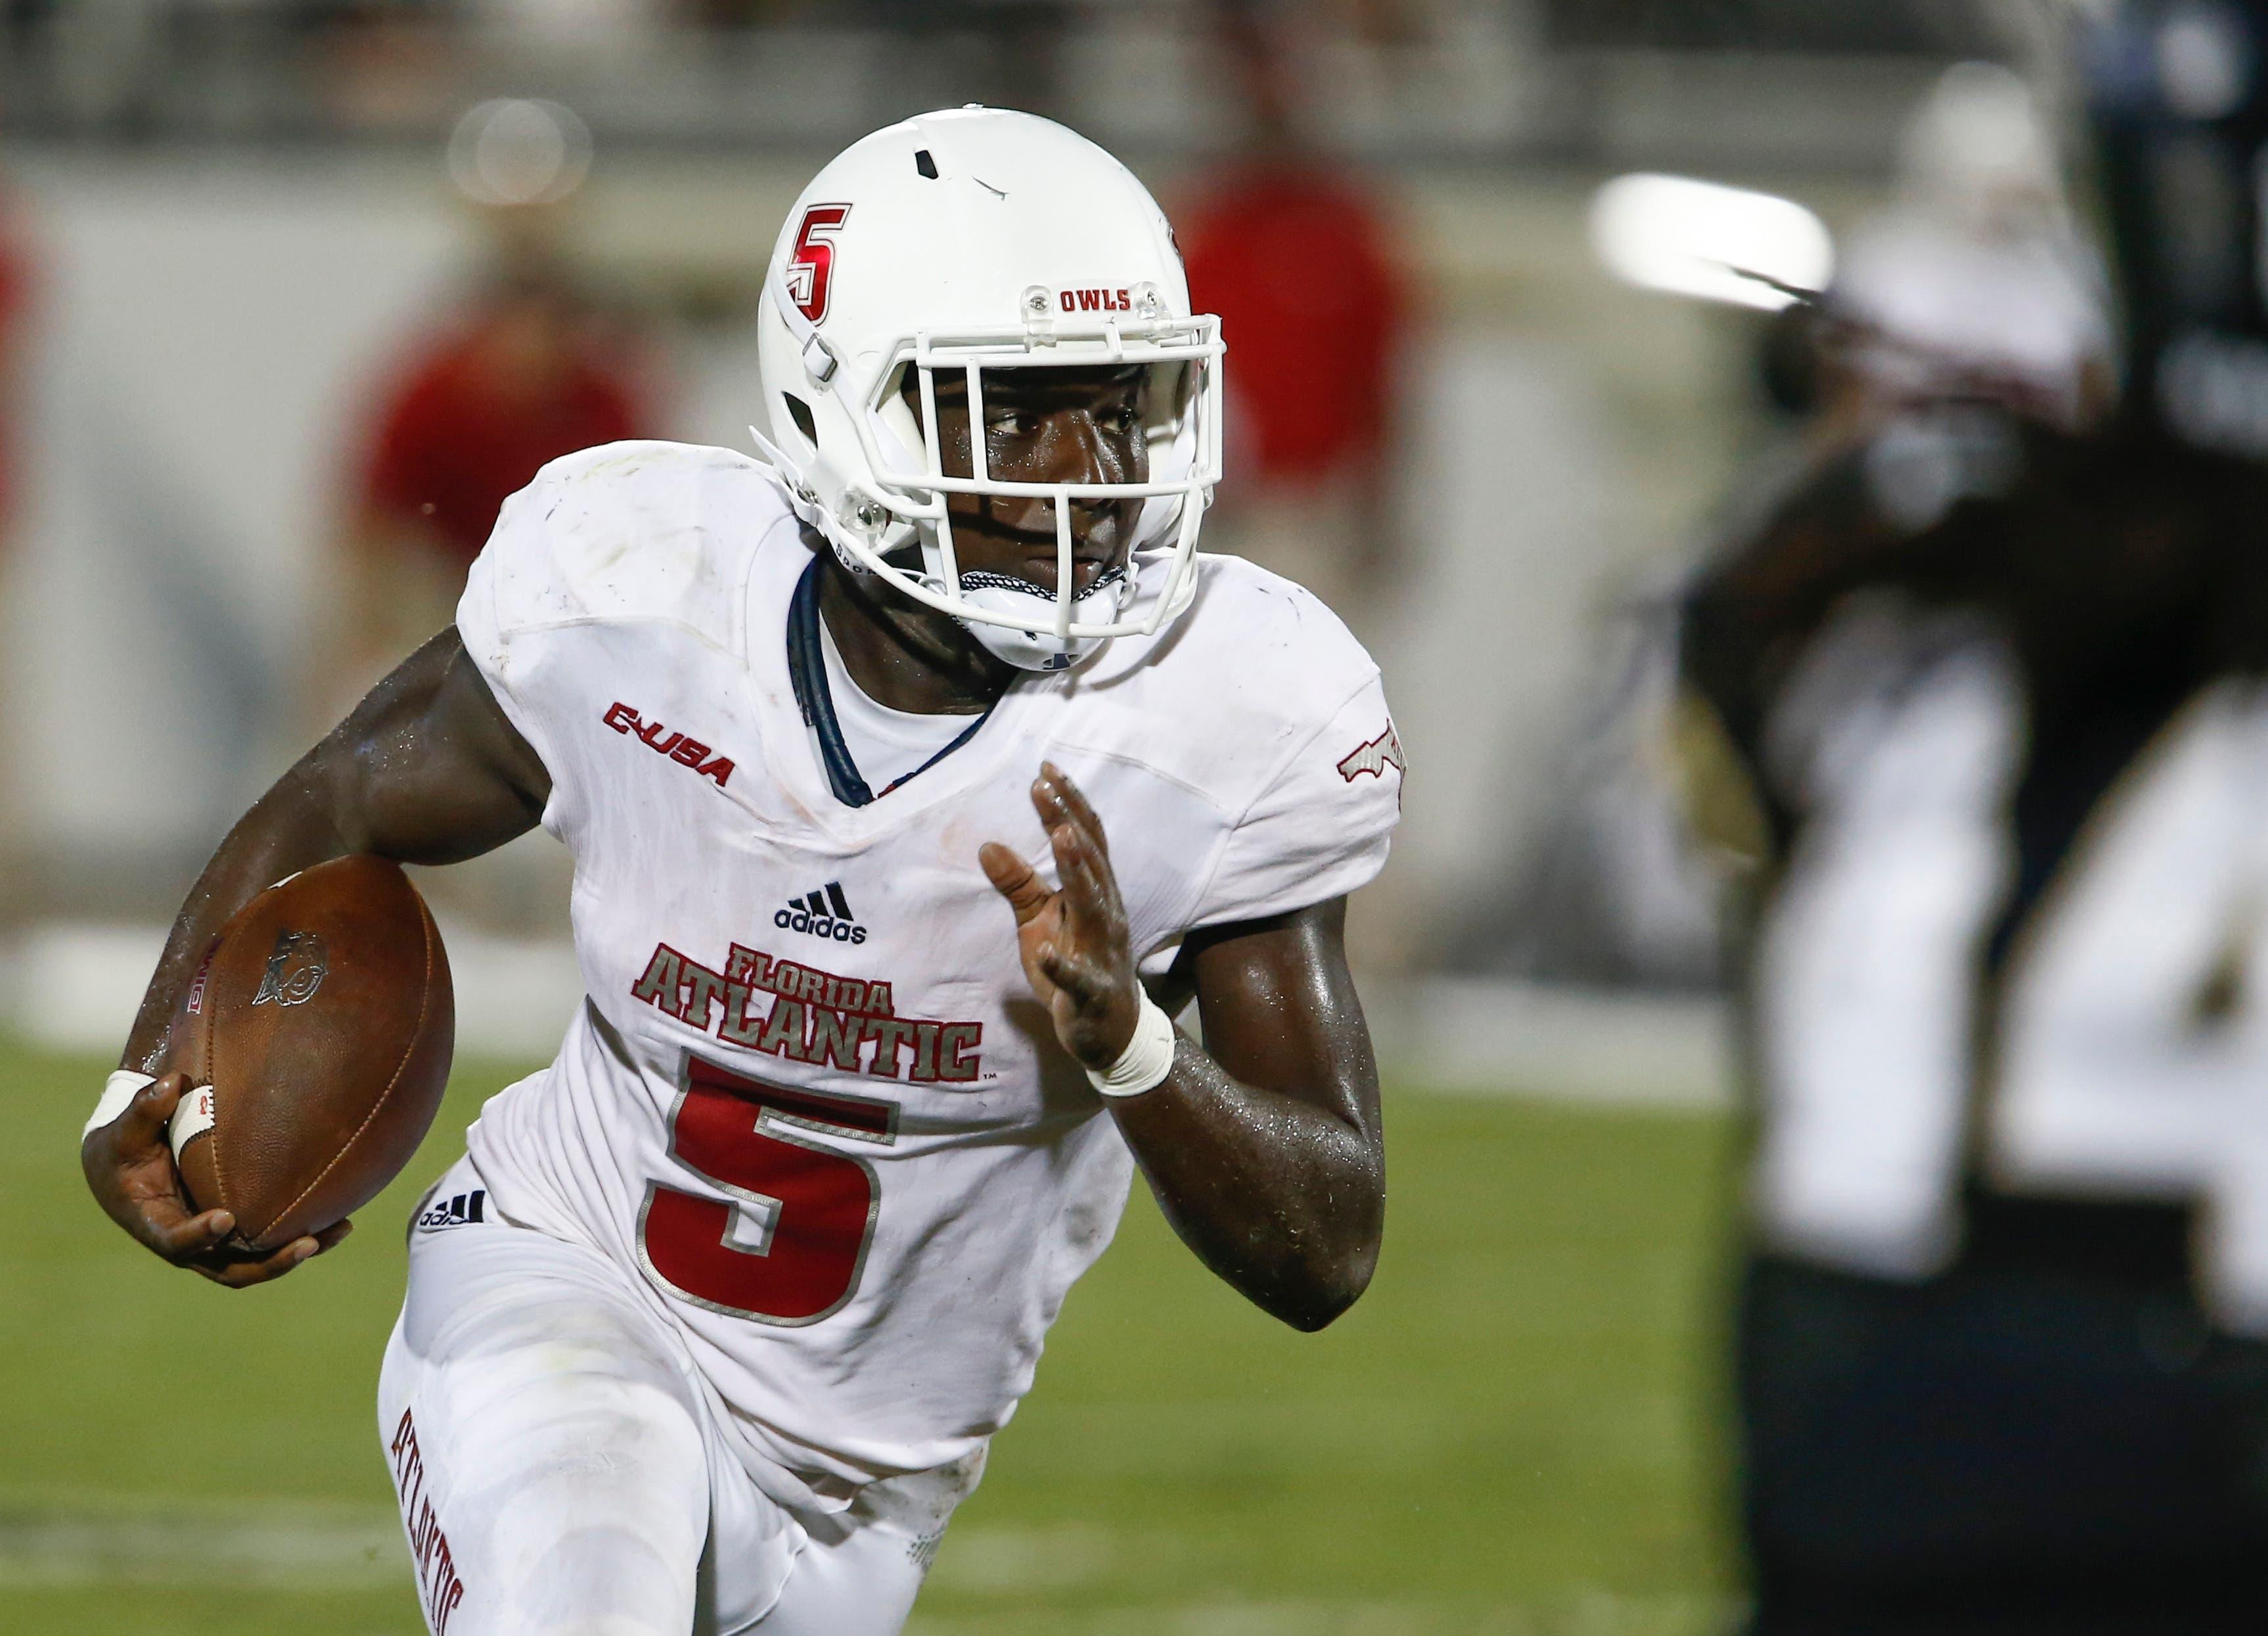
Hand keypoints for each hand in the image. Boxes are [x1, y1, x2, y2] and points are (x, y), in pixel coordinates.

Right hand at [81, 1070, 349, 1287]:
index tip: (226, 1219)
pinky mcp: (234, 1234)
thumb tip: (170, 1081)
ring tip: (342, 1229)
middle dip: (271, 1262)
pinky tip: (341, 1217)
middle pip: (230, 1270)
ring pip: (257, 1262)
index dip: (199, 1235)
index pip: (176, 1242)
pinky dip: (302, 1236)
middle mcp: (186, 1244)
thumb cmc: (123, 1147)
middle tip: (309, 1243)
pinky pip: (268, 1245)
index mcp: (153, 1224)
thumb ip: (145, 1109)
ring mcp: (212, 1244)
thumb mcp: (125, 1131)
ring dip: (298, 1252)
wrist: (124, 1169)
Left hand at [980, 763, 1141, 1071]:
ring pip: (1093, 906)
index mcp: (1096, 891)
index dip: (1068, 803)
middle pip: (1089, 860)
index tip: (1044, 769)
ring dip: (1077, 871)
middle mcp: (1106, 912)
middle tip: (1043, 785)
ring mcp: (1102, 951)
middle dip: (1067, 820)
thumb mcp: (1038, 919)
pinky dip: (1062, 964)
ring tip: (1060, 836)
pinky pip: (1078, 977)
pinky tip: (1045, 950)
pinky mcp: (1090, 991)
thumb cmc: (1073, 963)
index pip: (1086, 838)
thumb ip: (1017, 884)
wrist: (1108, 1029)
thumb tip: (986, 845)